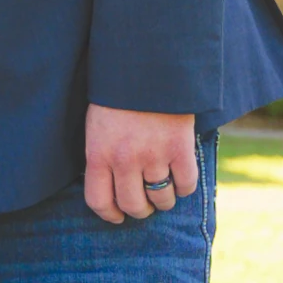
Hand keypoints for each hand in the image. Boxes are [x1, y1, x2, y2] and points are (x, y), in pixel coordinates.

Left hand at [83, 105, 197, 224]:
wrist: (147, 66)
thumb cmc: (119, 95)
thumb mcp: (97, 125)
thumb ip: (102, 155)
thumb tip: (111, 187)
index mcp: (98, 153)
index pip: (99, 201)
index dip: (110, 215)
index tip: (117, 216)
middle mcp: (124, 160)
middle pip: (133, 206)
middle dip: (140, 210)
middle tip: (144, 205)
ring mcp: (153, 156)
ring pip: (161, 199)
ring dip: (163, 201)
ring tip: (163, 191)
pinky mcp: (179, 149)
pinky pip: (185, 185)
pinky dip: (184, 187)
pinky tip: (180, 177)